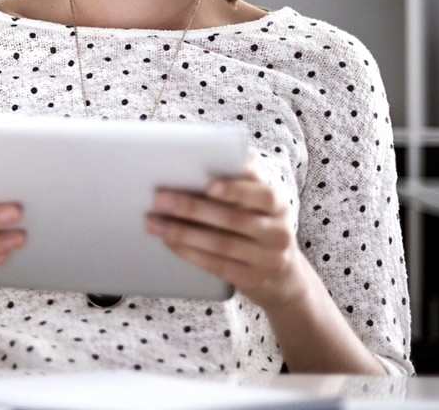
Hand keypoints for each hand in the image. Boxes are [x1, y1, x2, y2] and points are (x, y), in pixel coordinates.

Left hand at [146, 167, 307, 310]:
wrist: (284, 277)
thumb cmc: (260, 226)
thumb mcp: (261, 205)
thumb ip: (242, 183)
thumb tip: (199, 160)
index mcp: (279, 204)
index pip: (262, 193)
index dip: (236, 189)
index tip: (208, 185)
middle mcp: (278, 231)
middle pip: (233, 219)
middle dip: (192, 208)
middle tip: (159, 199)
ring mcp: (268, 259)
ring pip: (221, 244)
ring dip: (182, 233)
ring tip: (154, 224)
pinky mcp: (253, 279)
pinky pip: (217, 265)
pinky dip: (190, 253)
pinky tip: (170, 242)